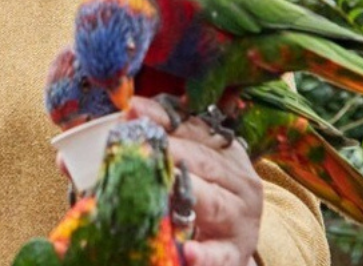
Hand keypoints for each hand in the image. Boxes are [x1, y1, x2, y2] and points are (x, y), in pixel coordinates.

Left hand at [128, 97, 261, 265]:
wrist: (229, 248)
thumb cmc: (205, 201)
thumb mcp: (191, 168)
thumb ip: (163, 142)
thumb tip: (121, 118)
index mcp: (229, 155)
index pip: (197, 131)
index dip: (164, 119)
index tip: (134, 110)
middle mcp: (241, 182)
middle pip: (204, 162)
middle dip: (172, 151)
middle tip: (142, 146)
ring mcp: (240, 219)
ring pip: (214, 202)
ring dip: (189, 192)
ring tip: (164, 184)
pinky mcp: (233, 253)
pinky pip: (218, 253)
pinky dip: (203, 254)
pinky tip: (187, 252)